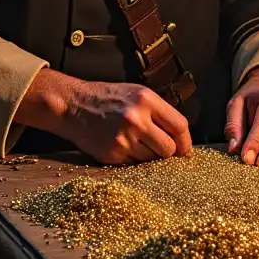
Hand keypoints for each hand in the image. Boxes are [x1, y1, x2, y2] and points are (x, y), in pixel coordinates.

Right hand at [14, 67, 192, 164]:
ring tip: (137, 143)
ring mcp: (123, 138)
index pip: (179, 126)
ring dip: (150, 156)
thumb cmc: (108, 98)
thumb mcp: (137, 93)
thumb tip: (181, 139)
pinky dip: (134, 160)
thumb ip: (159, 112)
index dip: (185, 141)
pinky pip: (135, 165)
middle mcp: (136, 119)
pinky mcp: (112, 154)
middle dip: (169, 152)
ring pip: (152, 160)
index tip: (184, 149)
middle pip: (169, 149)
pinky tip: (124, 146)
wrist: (73, 105)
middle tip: (162, 150)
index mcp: (146, 100)